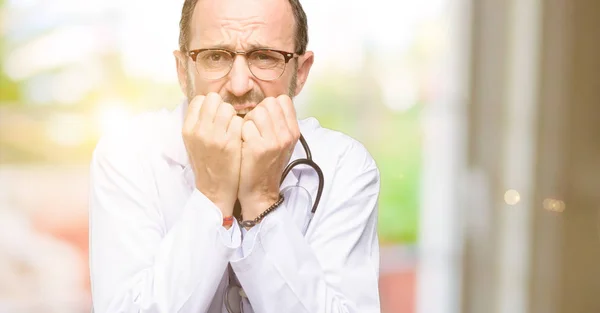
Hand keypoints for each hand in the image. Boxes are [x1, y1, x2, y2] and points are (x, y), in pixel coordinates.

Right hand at [182, 92, 243, 216]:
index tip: (215, 116)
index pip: (199, 100)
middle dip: (222, 107)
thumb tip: (208, 103)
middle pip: (214, 99)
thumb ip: (198, 123)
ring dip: (233, 116)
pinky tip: (240, 138)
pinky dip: (242, 127)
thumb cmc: (207, 165)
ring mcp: (214, 136)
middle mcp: (199, 130)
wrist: (215, 190)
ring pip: (228, 108)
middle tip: (226, 121)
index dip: (210, 105)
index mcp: (187, 129)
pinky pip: (239, 121)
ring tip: (233, 129)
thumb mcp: (193, 142)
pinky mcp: (230, 142)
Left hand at [238, 95, 299, 219]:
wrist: (260, 192)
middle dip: (258, 112)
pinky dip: (240, 132)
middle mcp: (287, 135)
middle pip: (269, 103)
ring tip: (248, 136)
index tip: (264, 120)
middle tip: (254, 129)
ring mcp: (274, 141)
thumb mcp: (282, 144)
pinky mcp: (258, 147)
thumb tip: (270, 103)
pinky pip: (245, 125)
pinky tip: (242, 145)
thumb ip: (280, 123)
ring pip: (256, 112)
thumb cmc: (267, 166)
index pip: (283, 101)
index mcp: (294, 132)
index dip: (269, 107)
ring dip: (248, 121)